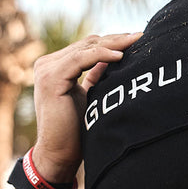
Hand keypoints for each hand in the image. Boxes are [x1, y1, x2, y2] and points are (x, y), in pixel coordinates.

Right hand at [31, 33, 141, 181]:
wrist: (60, 153)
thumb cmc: (76, 129)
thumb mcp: (90, 95)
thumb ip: (96, 75)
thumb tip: (115, 57)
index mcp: (56, 66)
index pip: (88, 46)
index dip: (113, 42)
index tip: (137, 39)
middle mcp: (47, 64)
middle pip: (88, 44)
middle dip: (116, 39)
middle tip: (141, 36)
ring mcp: (46, 70)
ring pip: (86, 48)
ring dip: (113, 44)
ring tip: (135, 41)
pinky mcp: (51, 79)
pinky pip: (80, 59)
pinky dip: (101, 55)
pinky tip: (120, 56)